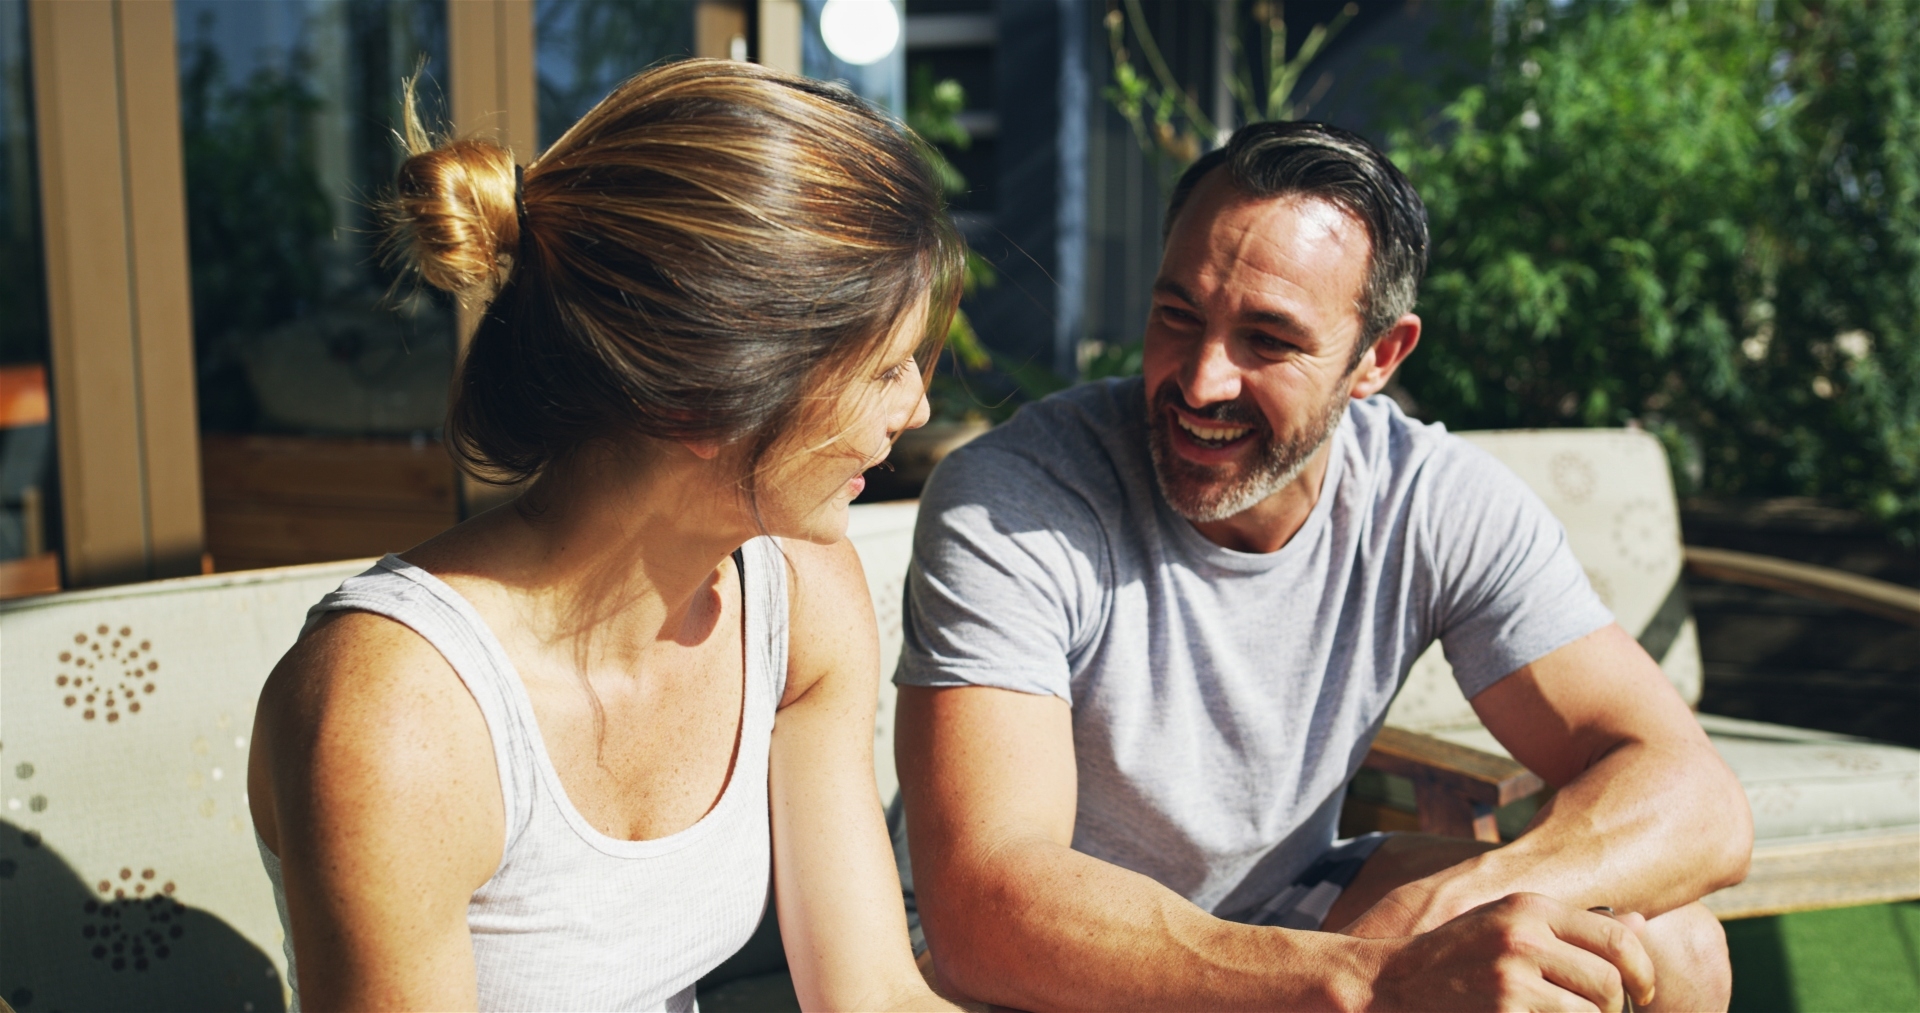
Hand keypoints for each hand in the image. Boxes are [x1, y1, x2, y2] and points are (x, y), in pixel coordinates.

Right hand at [1365, 893, 1654, 1011]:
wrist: (1392, 983)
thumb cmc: (1457, 956)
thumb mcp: (1510, 923)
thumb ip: (1573, 926)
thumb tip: (1643, 923)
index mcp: (1530, 907)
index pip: (1617, 939)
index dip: (1643, 972)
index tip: (1643, 993)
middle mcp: (1523, 936)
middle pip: (1608, 984)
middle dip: (1614, 1010)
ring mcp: (1510, 977)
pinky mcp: (1503, 1012)